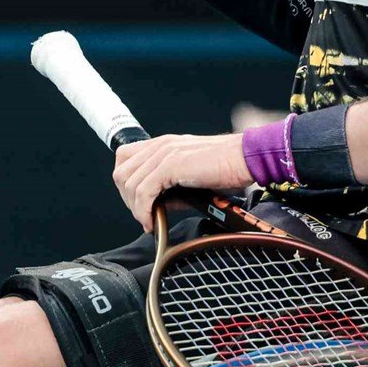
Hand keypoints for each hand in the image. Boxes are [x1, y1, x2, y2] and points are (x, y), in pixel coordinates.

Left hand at [113, 133, 251, 231]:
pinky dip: (143, 210)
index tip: (137, 202)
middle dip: (128, 199)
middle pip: (121, 172)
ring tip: (149, 221)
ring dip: (135, 208)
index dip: (126, 183)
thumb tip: (158, 206)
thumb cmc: (227, 167)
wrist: (246, 158)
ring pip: (130, 183)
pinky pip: (144, 191)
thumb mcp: (191, 175)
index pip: (125, 159)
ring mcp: (163, 153)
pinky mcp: (171, 165)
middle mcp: (159, 145)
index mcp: (162, 144)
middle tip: (143, 216)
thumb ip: (172, 186)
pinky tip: (152, 221)